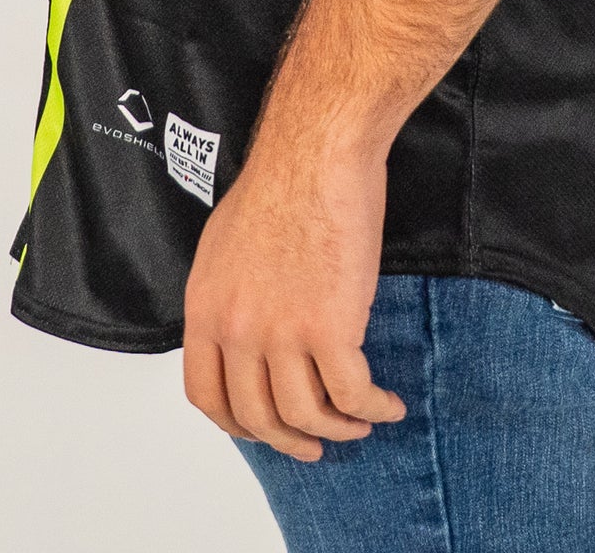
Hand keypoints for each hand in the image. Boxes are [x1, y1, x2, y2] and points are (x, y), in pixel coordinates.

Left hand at [182, 135, 407, 460]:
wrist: (317, 151)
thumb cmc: (282, 180)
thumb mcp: (225, 244)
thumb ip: (228, 297)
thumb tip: (242, 334)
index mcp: (206, 309)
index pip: (207, 395)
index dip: (238, 424)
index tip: (264, 429)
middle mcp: (236, 329)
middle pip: (259, 417)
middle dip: (291, 439)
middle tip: (316, 443)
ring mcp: (281, 333)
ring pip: (307, 414)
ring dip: (338, 429)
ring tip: (359, 421)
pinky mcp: (330, 328)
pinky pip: (351, 394)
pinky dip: (373, 408)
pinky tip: (388, 405)